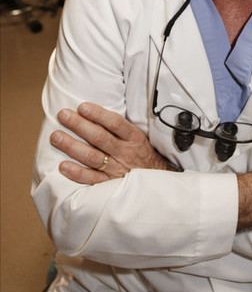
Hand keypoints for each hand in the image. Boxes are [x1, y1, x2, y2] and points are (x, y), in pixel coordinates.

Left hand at [50, 102, 171, 184]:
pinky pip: (92, 179)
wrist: (156, 182)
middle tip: (62, 115)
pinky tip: (63, 166)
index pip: (115, 123)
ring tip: (56, 137)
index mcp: (134, 138)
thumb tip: (96, 111)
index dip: (98, 114)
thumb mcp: (139, 138)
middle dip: (79, 125)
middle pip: (100, 138)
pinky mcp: (110, 185)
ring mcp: (117, 169)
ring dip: (72, 146)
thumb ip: (121, 128)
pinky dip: (77, 173)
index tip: (82, 107)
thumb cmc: (142, 155)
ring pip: (92, 157)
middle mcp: (125, 153)